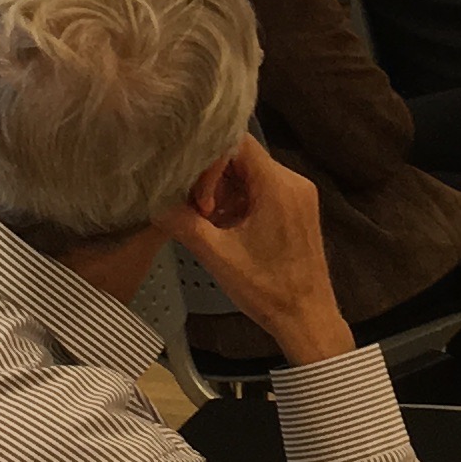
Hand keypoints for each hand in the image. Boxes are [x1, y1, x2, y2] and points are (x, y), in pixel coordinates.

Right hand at [155, 138, 353, 363]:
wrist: (307, 319)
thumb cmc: (266, 289)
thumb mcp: (217, 255)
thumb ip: (182, 222)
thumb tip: (153, 202)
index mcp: (278, 184)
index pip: (236, 142)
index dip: (209, 162)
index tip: (199, 199)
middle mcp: (293, 181)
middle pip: (243, 157)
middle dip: (214, 180)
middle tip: (198, 211)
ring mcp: (299, 195)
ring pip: (251, 174)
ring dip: (225, 193)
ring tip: (210, 223)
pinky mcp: (298, 209)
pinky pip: (264, 190)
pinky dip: (241, 202)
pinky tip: (227, 228)